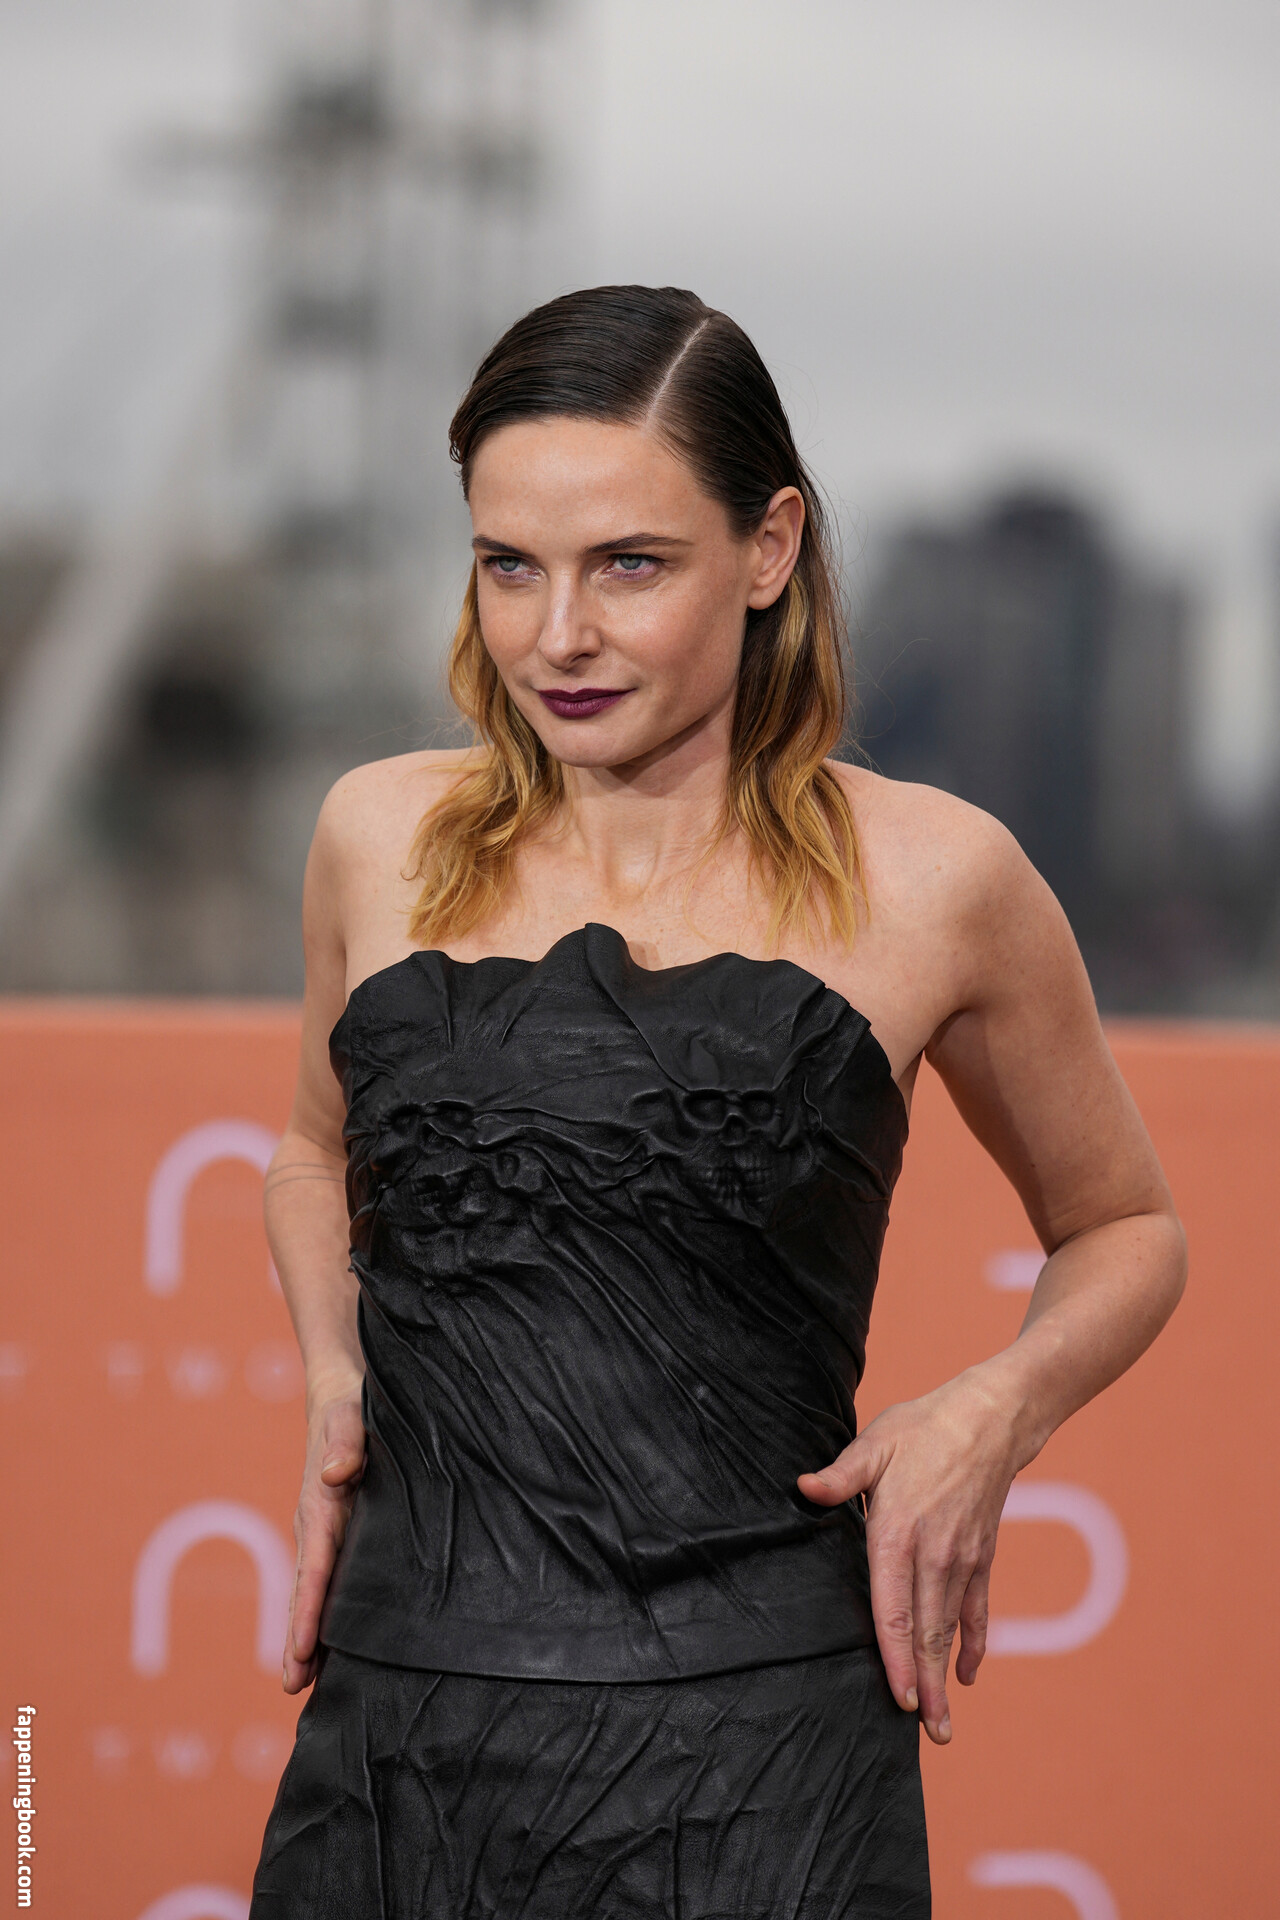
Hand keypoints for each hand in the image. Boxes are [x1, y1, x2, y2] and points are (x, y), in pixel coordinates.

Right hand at [283, 1384, 365, 1692]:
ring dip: (308, 1636)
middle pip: (304, 1593)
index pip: (315, 1569)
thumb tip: (337, 1473)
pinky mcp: (339, 1533)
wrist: (342, 1392)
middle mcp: (317, 1527)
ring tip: (304, 1686)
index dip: (309, 1611)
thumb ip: (347, 1441)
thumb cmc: (350, 1405)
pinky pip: (328, 1580)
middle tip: (293, 1688)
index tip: (302, 1651)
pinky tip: (333, 1647)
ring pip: (312, 1593)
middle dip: (298, 1639)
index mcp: (321, 1507)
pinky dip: (323, 1615)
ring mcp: (325, 1534)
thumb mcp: (351, 1415)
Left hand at [796, 1369, 1018, 1743]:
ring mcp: (963, 1560)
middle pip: (926, 1632)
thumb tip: (802, 1489)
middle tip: (927, 1735)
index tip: (898, 1699)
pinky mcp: (982, 1558)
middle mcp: (934, 1555)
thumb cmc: (923, 1428)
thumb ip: (839, 1474)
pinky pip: (977, 1610)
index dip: (894, 1656)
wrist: (991, 1419)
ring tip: (944, 1725)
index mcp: (898, 1532)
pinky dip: (973, 1643)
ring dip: (946, 1676)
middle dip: (925, 1686)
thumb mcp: (875, 1443)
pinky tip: (968, 1673)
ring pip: (950, 1630)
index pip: (893, 1607)